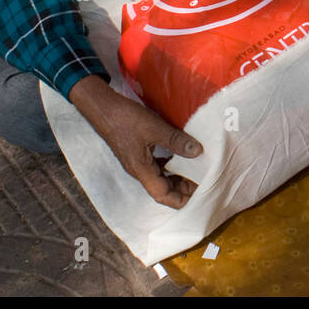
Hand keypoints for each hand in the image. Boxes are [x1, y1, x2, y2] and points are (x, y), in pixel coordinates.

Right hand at [69, 74, 201, 207]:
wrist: (104, 108)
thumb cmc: (126, 119)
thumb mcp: (155, 128)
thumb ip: (176, 141)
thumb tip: (198, 152)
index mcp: (141, 170)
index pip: (162, 195)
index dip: (180, 200)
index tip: (200, 197)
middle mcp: (139, 170)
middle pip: (162, 189)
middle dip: (183, 190)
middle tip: (204, 182)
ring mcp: (137, 162)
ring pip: (160, 178)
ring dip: (177, 178)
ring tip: (197, 172)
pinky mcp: (138, 153)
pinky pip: (157, 166)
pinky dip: (171, 166)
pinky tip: (182, 158)